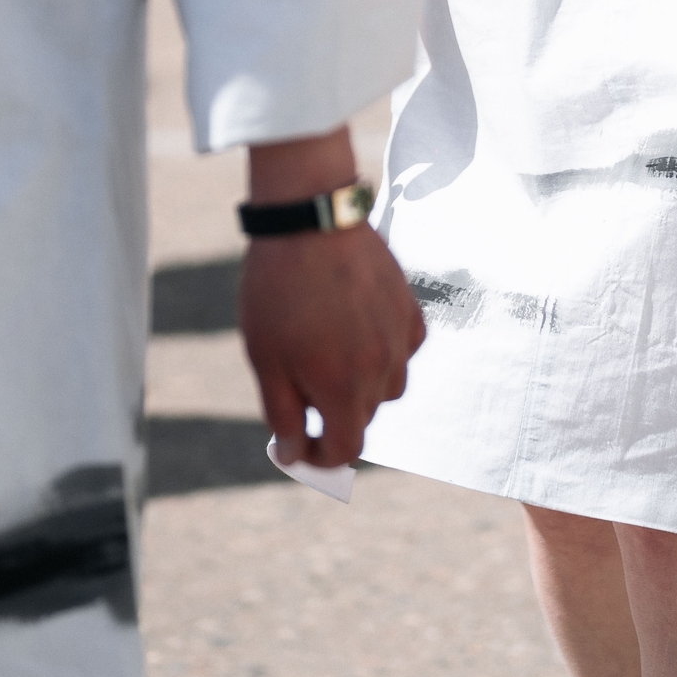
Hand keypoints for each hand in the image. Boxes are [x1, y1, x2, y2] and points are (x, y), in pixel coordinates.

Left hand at [240, 223, 424, 468]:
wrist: (310, 219)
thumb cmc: (278, 291)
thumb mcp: (265, 359)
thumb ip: (283, 414)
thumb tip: (293, 455)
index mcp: (342, 388)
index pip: (345, 449)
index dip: (321, 457)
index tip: (300, 445)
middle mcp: (380, 369)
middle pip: (365, 417)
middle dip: (335, 414)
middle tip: (302, 384)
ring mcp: (400, 337)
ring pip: (390, 386)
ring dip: (364, 385)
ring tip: (332, 354)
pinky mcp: (410, 308)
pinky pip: (407, 349)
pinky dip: (387, 351)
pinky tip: (360, 330)